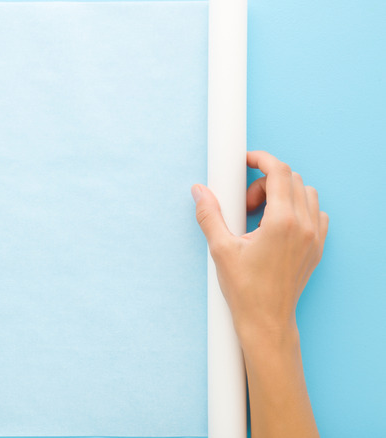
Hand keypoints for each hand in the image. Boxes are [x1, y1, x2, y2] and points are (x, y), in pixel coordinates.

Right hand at [192, 150, 325, 437]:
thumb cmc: (245, 289)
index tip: (247, 160)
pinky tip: (276, 226)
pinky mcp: (317, 247)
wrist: (266, 320)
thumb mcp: (220, 249)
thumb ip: (209, 215)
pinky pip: (316, 214)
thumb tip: (199, 191)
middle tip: (244, 204)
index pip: (279, 171)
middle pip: (292, 179)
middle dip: (265, 181)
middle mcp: (304, 226)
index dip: (262, 159)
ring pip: (307, 194)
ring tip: (259, 215)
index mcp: (282, 222)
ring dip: (283, 193)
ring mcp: (315, 237)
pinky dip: (298, 210)